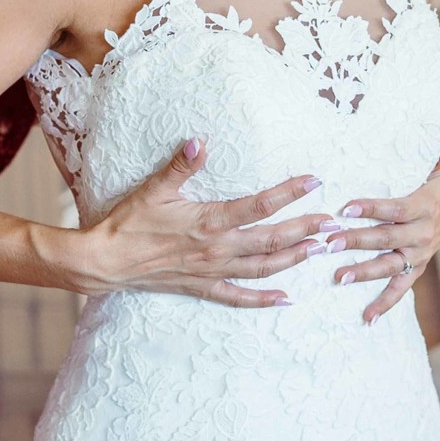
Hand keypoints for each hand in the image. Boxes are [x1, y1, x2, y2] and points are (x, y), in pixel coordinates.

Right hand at [72, 138, 336, 308]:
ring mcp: (212, 271)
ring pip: (262, 268)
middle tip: (333, 224)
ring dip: (293, 260)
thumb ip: (180, 166)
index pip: (258, 205)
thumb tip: (200, 140)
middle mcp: (216, 249)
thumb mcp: (153, 189)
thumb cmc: (128, 222)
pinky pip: (239, 297)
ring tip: (319, 251)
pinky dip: (263, 300)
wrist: (106, 262)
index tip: (315, 182)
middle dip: (305, 230)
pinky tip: (286, 299)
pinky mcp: (203, 288)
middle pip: (270, 240)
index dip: (288, 193)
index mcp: (208, 221)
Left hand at [326, 133, 439, 323]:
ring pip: (389, 266)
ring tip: (338, 278)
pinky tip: (365, 319)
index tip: (346, 207)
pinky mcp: (414, 269)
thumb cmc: (438, 180)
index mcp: (426, 207)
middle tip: (329, 243)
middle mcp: (423, 234)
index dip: (372, 208)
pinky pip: (400, 289)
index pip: (396, 209)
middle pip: (386, 238)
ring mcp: (418, 255)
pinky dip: (384, 305)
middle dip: (356, 241)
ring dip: (364, 273)